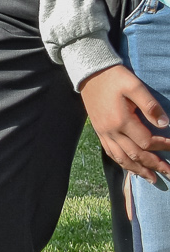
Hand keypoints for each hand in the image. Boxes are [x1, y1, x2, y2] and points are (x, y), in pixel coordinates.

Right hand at [80, 64, 169, 181]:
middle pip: (135, 155)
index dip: (162, 146)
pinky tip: (130, 167)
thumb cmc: (114, 77)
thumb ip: (150, 105)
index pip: (146, 141)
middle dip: (154, 165)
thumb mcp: (134, 86)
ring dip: (138, 170)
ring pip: (121, 158)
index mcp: (121, 121)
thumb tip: (164, 124)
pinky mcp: (99, 130)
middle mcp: (111, 130)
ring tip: (152, 179)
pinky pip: (110, 152)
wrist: (89, 72)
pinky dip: (122, 163)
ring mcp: (103, 132)